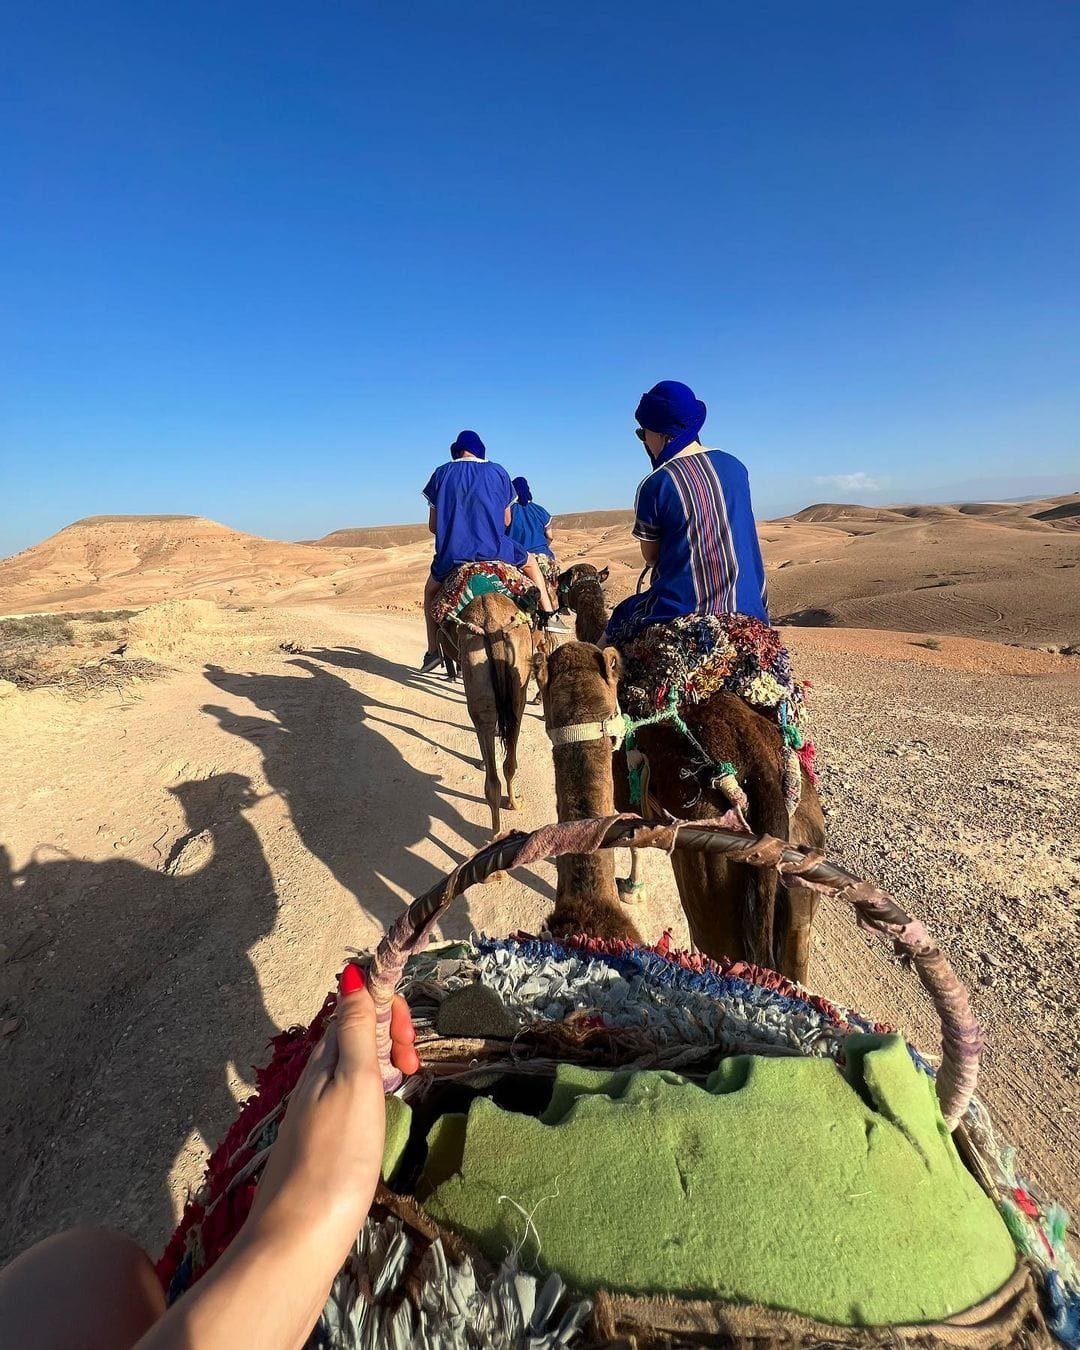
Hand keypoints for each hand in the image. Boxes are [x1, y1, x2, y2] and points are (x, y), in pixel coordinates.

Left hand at [244, 966, 418, 1260]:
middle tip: (409, 1071)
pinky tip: (378, 1120)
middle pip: (354, 1036)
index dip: (387, 1011)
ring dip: (383, 1066)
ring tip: (401, 1090)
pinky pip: (347, 1099)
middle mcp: (313, 1078)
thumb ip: (355, 1028)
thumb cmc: (337, 1157)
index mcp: (323, 1058)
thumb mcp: (353, 1082)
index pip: (355, 1007)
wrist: (299, 1237)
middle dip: (389, 1038)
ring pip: (352, 1069)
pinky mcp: (317, 1144)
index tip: (407, 1047)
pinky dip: (371, 1096)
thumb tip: (350, 970)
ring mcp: (313, 1113)